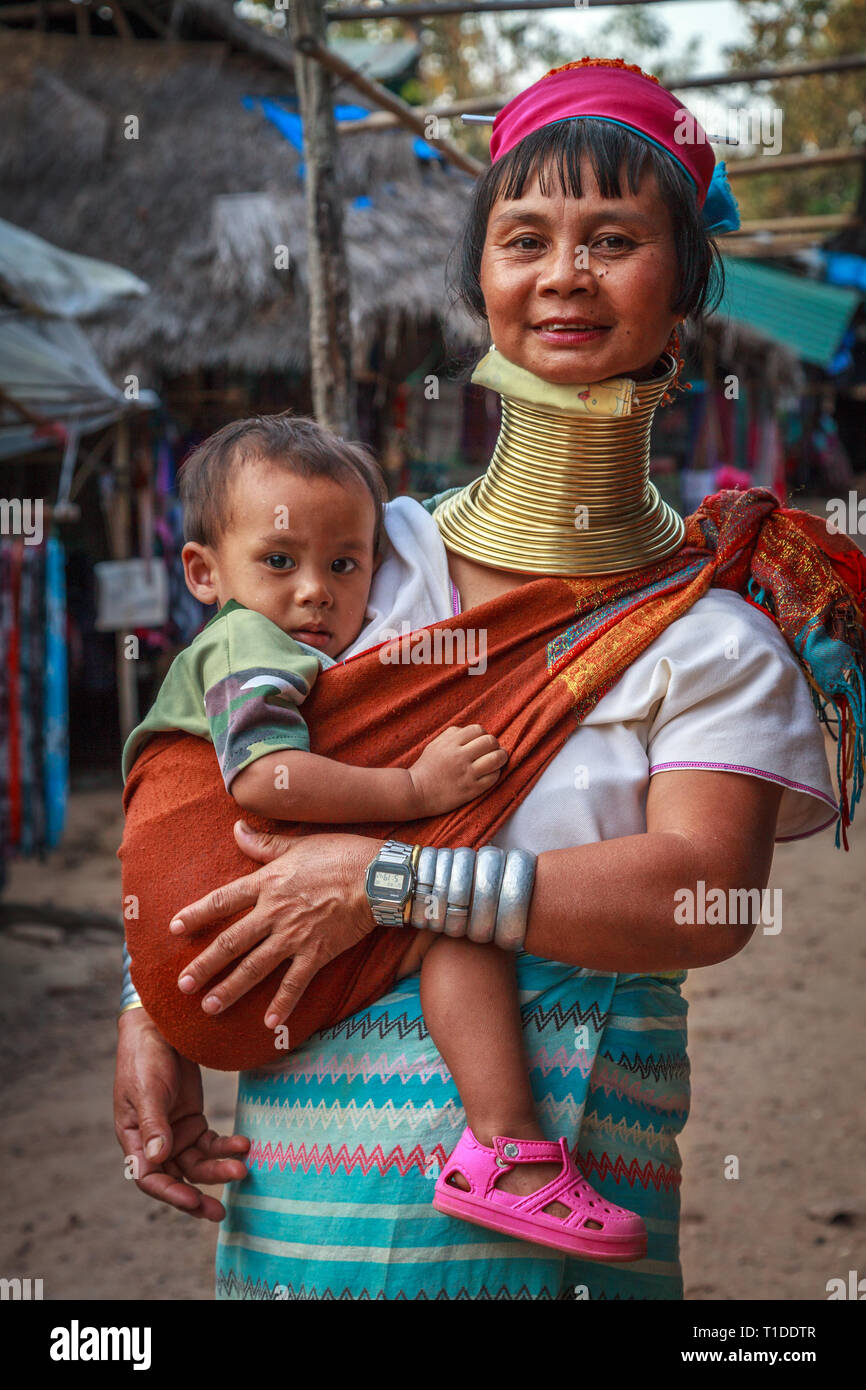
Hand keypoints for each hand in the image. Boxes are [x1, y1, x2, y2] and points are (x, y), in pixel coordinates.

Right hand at [114, 1007, 249, 1221]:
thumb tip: (157, 1158)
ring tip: (243, 1168)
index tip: (195, 1202)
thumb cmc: (145, 1057)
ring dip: (219, 1169)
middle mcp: (153, 1143)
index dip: (171, 1195)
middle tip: (221, 1212)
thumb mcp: (147, 1089)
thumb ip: (153, 1123)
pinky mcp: (193, 1121)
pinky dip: (226, 1147)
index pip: (149, 1178)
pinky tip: (244, 1145)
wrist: (162, 1027)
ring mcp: (174, 1133)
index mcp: (132, 1139)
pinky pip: (211, 1143)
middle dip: (199, 1196)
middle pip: (177, 1178)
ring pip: (198, 1164)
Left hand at [169, 824, 383, 1029]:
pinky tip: (269, 1023)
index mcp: (267, 883)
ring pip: (255, 967)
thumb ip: (264, 844)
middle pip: (232, 942)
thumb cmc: (340, 854)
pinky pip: (296, 983)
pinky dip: (283, 1004)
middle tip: (182, 985)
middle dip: (205, 965)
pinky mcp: (318, 953)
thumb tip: (236, 828)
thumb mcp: (299, 843)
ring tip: (209, 1006)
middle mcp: (274, 913)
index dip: (196, 914)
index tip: (174, 928)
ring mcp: (295, 936)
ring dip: (231, 988)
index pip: (223, 900)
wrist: (378, 877)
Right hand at [408, 723, 506, 814]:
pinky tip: (490, 774)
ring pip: (496, 759)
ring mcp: (466, 773)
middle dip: (494, 745)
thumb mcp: (435, 745)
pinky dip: (495, 774)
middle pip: (490, 742)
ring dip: (501, 758)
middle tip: (492, 751)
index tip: (481, 743)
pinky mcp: (471, 789)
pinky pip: (493, 777)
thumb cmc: (426, 769)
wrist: (415, 792)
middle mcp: (460, 756)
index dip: (483, 735)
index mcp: (450, 743)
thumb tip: (474, 732)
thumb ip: (453, 735)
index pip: (478, 730)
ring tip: (498, 761)